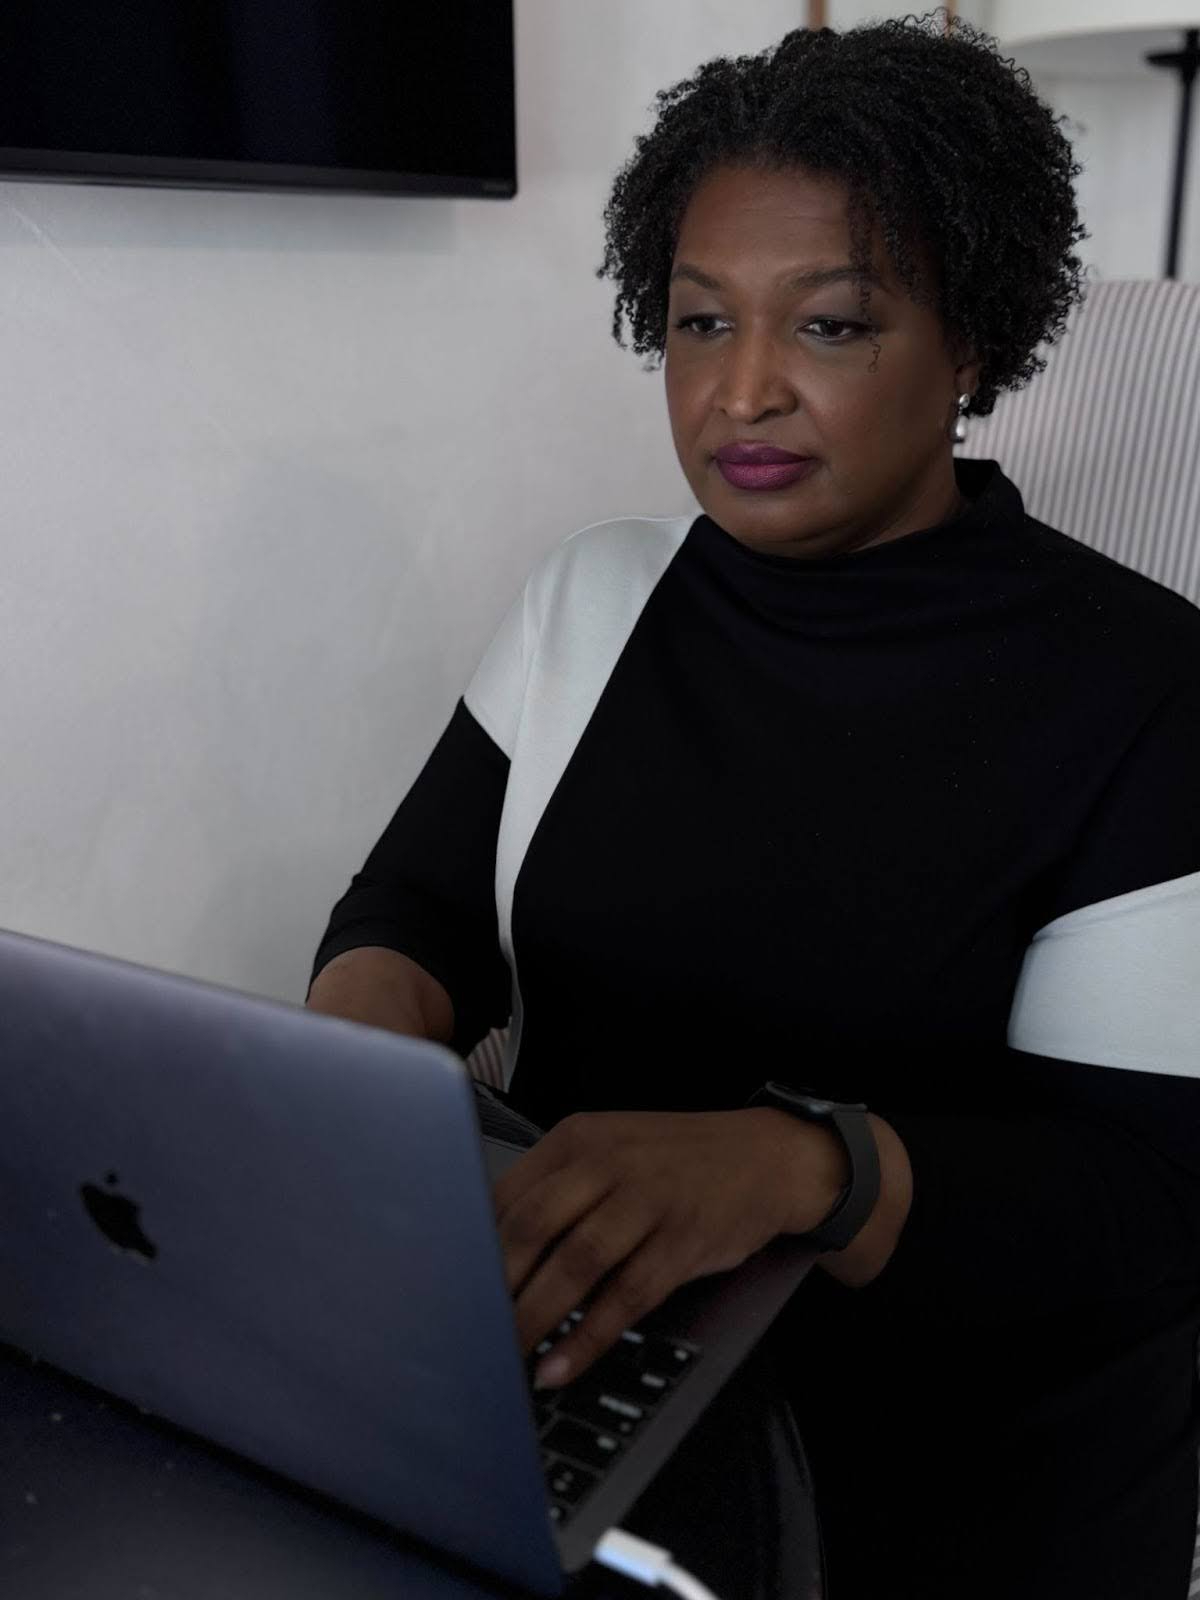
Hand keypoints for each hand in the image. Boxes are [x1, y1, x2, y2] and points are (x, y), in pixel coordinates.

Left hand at [491, 1107, 846, 1389]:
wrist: (770, 1155)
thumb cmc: (678, 1162)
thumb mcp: (613, 1152)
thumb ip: (558, 1191)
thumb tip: (491, 1253)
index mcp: (578, 1138)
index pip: (507, 1195)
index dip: (472, 1249)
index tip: (449, 1292)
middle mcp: (608, 1162)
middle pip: (531, 1227)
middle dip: (492, 1288)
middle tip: (466, 1332)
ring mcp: (647, 1200)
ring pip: (574, 1263)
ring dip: (534, 1319)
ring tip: (506, 1358)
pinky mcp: (682, 1240)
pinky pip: (625, 1296)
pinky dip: (587, 1337)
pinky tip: (562, 1364)